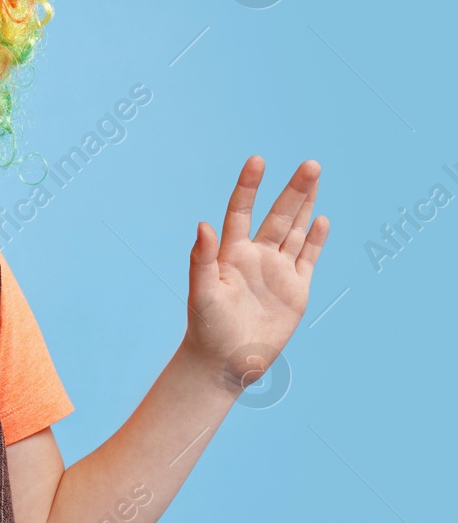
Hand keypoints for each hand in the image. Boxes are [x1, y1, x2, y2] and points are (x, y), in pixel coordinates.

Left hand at [182, 155, 329, 394]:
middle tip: (310, 164)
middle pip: (277, 216)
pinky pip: (307, 259)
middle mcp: (255, 257)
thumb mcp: (202, 292)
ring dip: (306, 205)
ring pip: (294, 232)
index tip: (257, 161)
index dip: (249, 187)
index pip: (241, 212)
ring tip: (314, 176)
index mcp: (230, 254)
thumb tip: (202, 224)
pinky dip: (315, 240)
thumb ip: (202, 259)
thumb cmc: (206, 327)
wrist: (225, 362)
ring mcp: (277, 272)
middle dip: (293, 191)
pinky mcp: (295, 290)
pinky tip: (321, 219)